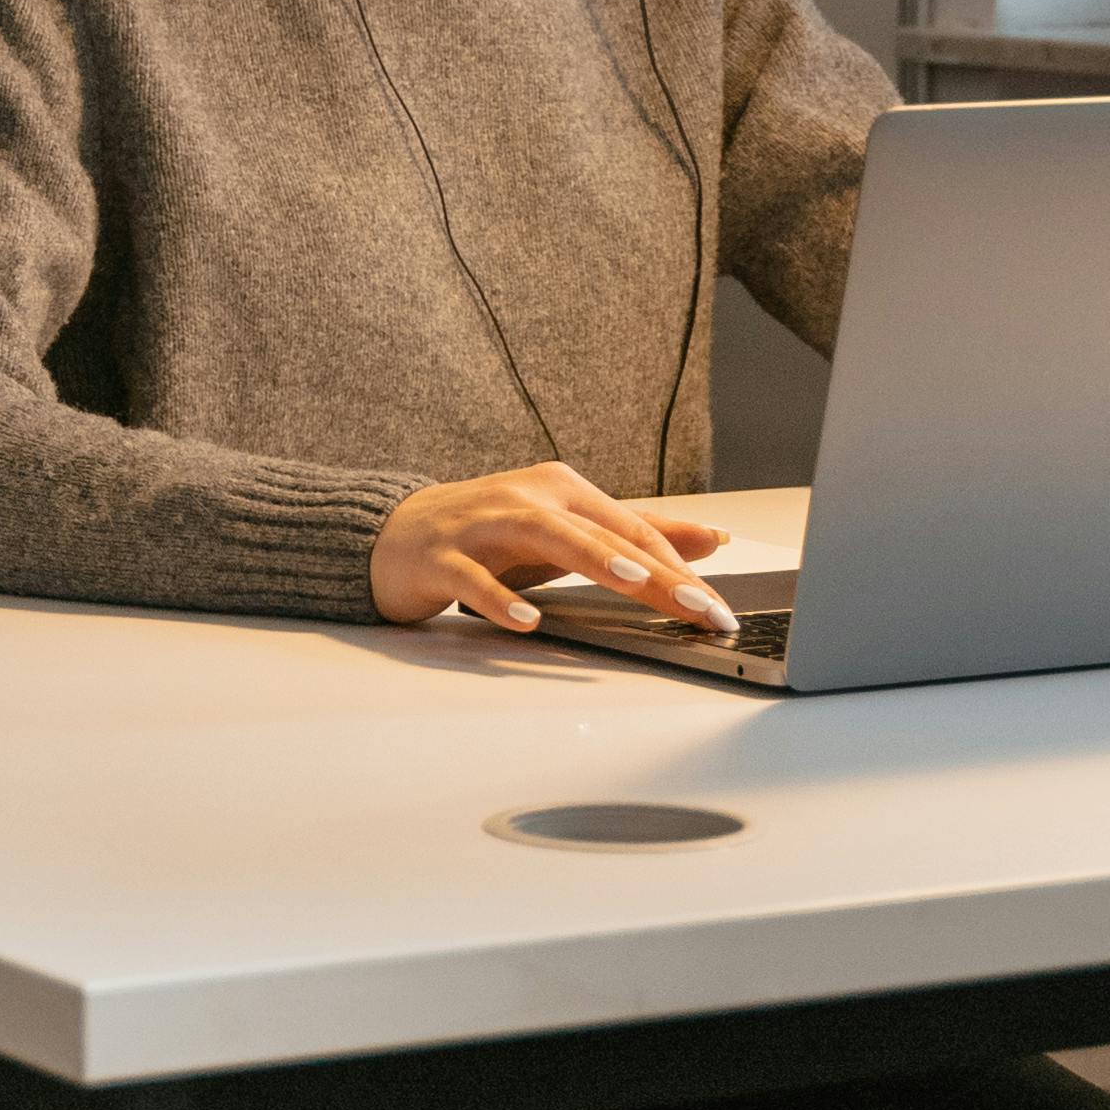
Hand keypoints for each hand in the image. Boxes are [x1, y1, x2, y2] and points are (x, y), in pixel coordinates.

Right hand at [373, 462, 734, 636]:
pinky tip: (527, 620)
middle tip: (702, 608)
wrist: (392, 535)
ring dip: (593, 558)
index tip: (717, 608)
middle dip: (658, 574)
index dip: (680, 566)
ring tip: (635, 584)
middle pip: (601, 533)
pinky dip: (501, 598)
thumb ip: (632, 536)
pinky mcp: (441, 557)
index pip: (631, 528)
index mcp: (560, 489)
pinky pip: (474, 577)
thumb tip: (710, 540)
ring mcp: (481, 524)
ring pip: (544, 536)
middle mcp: (526, 497)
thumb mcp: (564, 532)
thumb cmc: (486, 537)